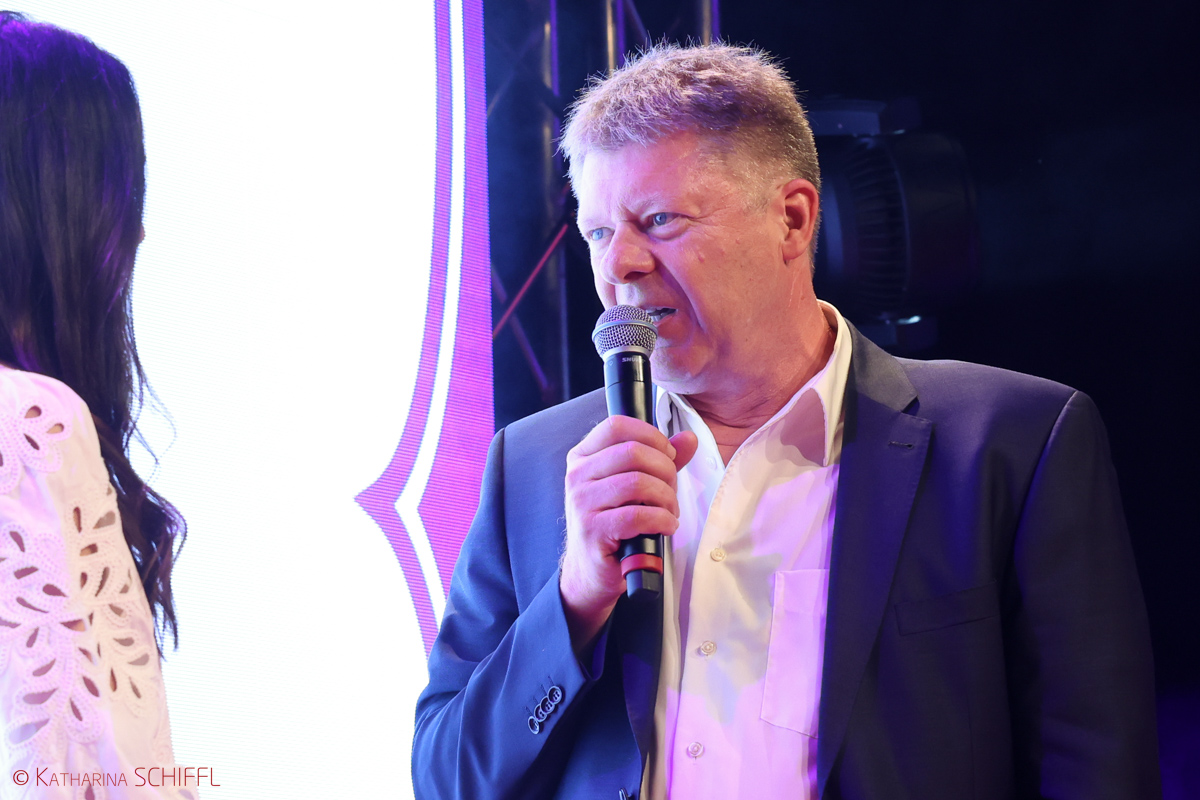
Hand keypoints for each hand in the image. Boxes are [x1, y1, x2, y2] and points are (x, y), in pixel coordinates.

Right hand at [560, 415, 696, 651]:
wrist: (592, 570)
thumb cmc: (614, 523)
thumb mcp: (634, 486)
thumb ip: (660, 459)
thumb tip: (689, 439)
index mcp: (583, 456)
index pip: (617, 425)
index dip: (651, 435)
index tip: (667, 455)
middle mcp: (577, 475)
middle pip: (633, 452)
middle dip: (665, 470)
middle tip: (671, 490)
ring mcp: (581, 503)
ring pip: (638, 483)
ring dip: (666, 498)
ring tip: (669, 512)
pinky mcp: (592, 531)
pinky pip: (638, 516)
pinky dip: (662, 520)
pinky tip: (666, 527)